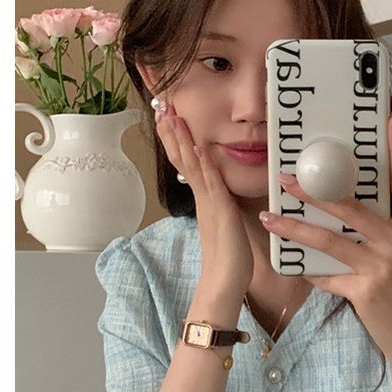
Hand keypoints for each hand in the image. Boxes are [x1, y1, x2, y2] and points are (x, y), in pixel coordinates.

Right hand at [155, 104, 253, 295]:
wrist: (224, 284)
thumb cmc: (229, 258)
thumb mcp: (226, 225)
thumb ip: (222, 208)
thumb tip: (220, 196)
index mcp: (205, 200)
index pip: (188, 163)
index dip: (178, 140)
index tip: (169, 117)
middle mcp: (203, 199)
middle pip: (183, 159)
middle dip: (172, 133)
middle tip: (161, 107)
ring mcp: (209, 205)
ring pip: (192, 166)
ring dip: (182, 140)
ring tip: (170, 117)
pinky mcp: (220, 214)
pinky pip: (210, 185)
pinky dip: (204, 166)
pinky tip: (198, 149)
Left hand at [260, 110, 391, 370]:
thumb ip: (386, 235)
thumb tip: (348, 214)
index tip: (390, 120)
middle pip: (351, 207)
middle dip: (315, 191)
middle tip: (287, 177)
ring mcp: (384, 267)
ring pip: (330, 239)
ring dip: (295, 226)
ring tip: (269, 216)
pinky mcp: (366, 290)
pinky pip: (327, 275)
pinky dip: (309, 271)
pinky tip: (293, 266)